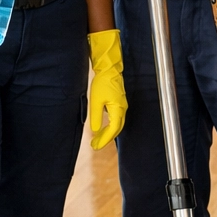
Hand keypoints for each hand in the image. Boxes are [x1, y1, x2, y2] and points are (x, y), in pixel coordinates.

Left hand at [88, 29, 126, 147]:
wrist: (109, 70)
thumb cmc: (103, 83)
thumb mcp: (96, 101)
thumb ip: (96, 116)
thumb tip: (95, 130)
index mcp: (118, 110)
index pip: (113, 130)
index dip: (104, 139)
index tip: (95, 146)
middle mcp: (122, 110)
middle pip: (116, 129)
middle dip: (105, 139)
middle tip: (95, 146)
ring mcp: (121, 107)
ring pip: (116, 125)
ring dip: (107, 133)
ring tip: (96, 139)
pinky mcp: (118, 103)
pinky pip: (115, 119)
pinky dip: (108, 126)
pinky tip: (101, 127)